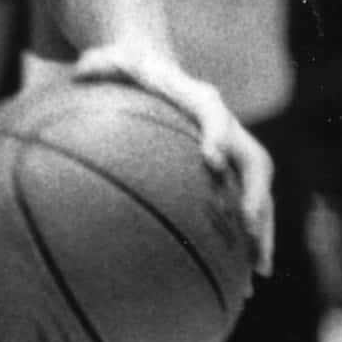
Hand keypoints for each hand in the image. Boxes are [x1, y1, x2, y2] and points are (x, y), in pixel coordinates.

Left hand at [74, 41, 275, 274]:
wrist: (154, 63)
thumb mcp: (110, 60)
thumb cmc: (129, 67)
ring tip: (257, 272)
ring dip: (263, 229)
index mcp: (196, 95)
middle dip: (257, 196)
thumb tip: (79, 73)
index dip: (216, 135)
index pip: (212, 112)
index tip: (211, 162)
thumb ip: (99, 65)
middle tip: (249, 231)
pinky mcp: (228, 169)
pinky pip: (246, 205)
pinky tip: (238, 281)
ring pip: (258, 192)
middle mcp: (224, 123)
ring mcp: (231, 148)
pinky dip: (248, 240)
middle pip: (255, 160)